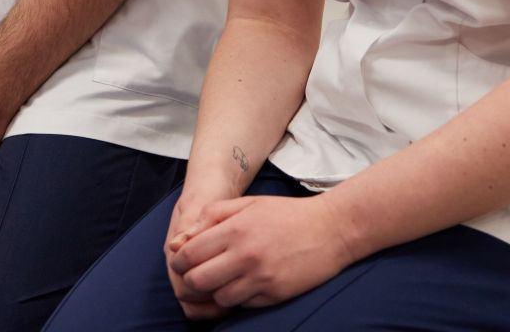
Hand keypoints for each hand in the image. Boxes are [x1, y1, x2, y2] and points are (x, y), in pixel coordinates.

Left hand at [168, 194, 356, 310]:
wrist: (331, 229)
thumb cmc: (285, 214)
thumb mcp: (246, 204)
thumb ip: (210, 216)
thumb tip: (180, 241)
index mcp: (234, 230)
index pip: (188, 255)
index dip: (179, 261)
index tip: (182, 261)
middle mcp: (245, 256)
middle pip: (197, 281)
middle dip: (191, 280)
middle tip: (197, 275)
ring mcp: (261, 278)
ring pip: (218, 298)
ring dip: (215, 292)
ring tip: (222, 280)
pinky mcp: (274, 295)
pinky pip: (242, 305)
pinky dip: (237, 298)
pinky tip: (244, 284)